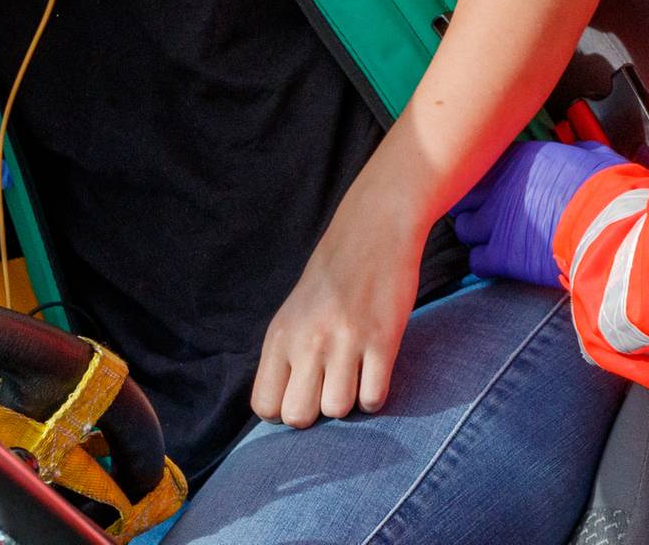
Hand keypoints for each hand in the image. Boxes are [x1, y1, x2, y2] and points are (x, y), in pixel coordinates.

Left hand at [252, 207, 423, 426]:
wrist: (374, 232)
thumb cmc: (333, 279)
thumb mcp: (292, 314)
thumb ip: (285, 358)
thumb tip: (285, 409)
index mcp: (280, 336)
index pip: (265, 406)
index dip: (284, 410)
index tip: (302, 394)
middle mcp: (307, 341)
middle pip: (300, 416)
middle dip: (316, 413)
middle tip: (329, 388)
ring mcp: (346, 342)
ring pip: (338, 410)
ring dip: (349, 401)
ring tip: (354, 377)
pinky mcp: (383, 341)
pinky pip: (373, 398)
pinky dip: (374, 396)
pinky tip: (374, 373)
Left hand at [453, 139, 625, 288]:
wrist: (608, 227)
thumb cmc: (606, 190)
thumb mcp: (593, 155)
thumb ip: (574, 152)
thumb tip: (578, 152)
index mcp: (520, 159)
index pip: (486, 162)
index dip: (492, 176)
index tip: (499, 184)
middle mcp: (500, 187)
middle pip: (466, 194)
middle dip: (476, 203)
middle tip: (490, 211)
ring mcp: (496, 221)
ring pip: (465, 227)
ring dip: (477, 233)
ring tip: (495, 237)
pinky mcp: (501, 254)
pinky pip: (477, 260)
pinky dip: (486, 262)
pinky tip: (501, 261)